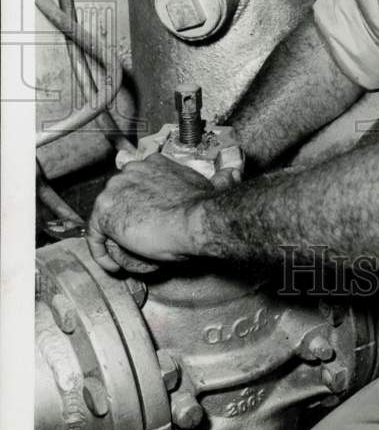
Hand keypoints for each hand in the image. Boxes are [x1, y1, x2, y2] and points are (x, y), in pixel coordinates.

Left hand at [87, 154, 215, 273]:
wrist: (196, 221)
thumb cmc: (202, 208)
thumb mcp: (204, 186)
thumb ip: (207, 180)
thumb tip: (232, 173)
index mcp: (153, 162)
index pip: (135, 185)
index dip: (139, 207)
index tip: (147, 224)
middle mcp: (131, 170)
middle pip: (119, 200)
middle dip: (126, 223)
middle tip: (138, 244)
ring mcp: (115, 189)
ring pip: (107, 218)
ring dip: (116, 240)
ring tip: (131, 258)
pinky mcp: (105, 212)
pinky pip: (96, 237)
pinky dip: (102, 254)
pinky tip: (115, 266)